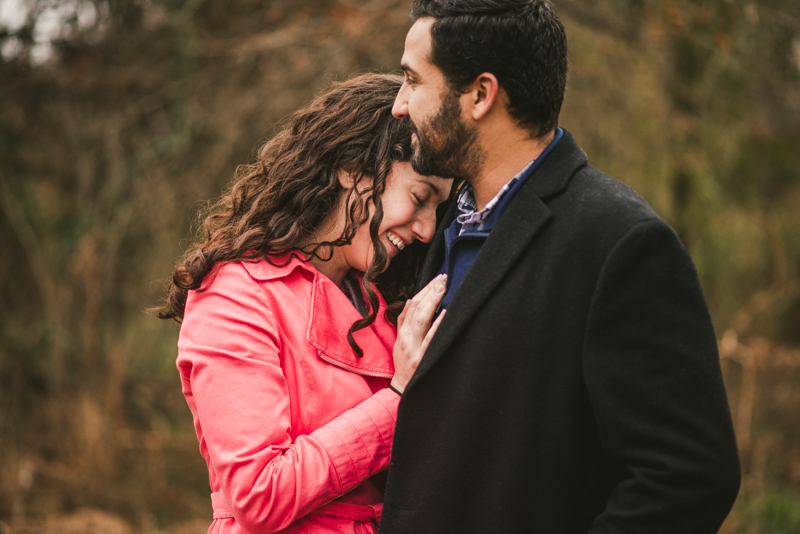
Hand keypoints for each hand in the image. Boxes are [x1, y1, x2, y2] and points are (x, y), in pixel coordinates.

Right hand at [390, 274, 447, 392]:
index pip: (412, 306)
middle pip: (416, 309)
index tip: (436, 279)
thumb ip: (403, 321)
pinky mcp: (422, 358)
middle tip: (443, 278)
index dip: (424, 291)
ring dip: (432, 301)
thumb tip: (410, 300)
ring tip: (442, 287)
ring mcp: (414, 348)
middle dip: (430, 291)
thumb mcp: (400, 342)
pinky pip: (429, 339)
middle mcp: (406, 338)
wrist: (402, 388)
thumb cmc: (403, 364)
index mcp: (402, 333)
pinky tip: (444, 313)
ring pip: (421, 319)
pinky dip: (436, 324)